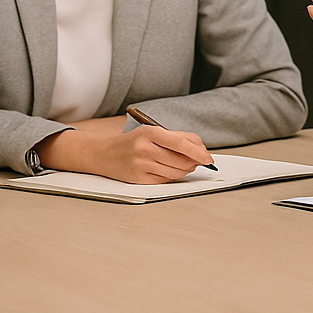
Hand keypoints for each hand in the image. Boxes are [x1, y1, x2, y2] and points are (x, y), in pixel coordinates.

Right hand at [36, 124, 212, 183]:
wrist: (103, 154)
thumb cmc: (131, 142)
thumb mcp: (151, 132)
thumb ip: (175, 138)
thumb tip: (200, 149)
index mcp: (150, 132)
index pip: (182, 142)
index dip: (199, 151)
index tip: (208, 157)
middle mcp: (145, 148)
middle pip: (181, 159)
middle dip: (194, 162)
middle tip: (199, 161)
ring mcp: (141, 165)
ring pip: (176, 172)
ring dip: (185, 171)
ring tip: (185, 166)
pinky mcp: (139, 179)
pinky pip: (165, 181)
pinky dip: (173, 177)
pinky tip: (171, 171)